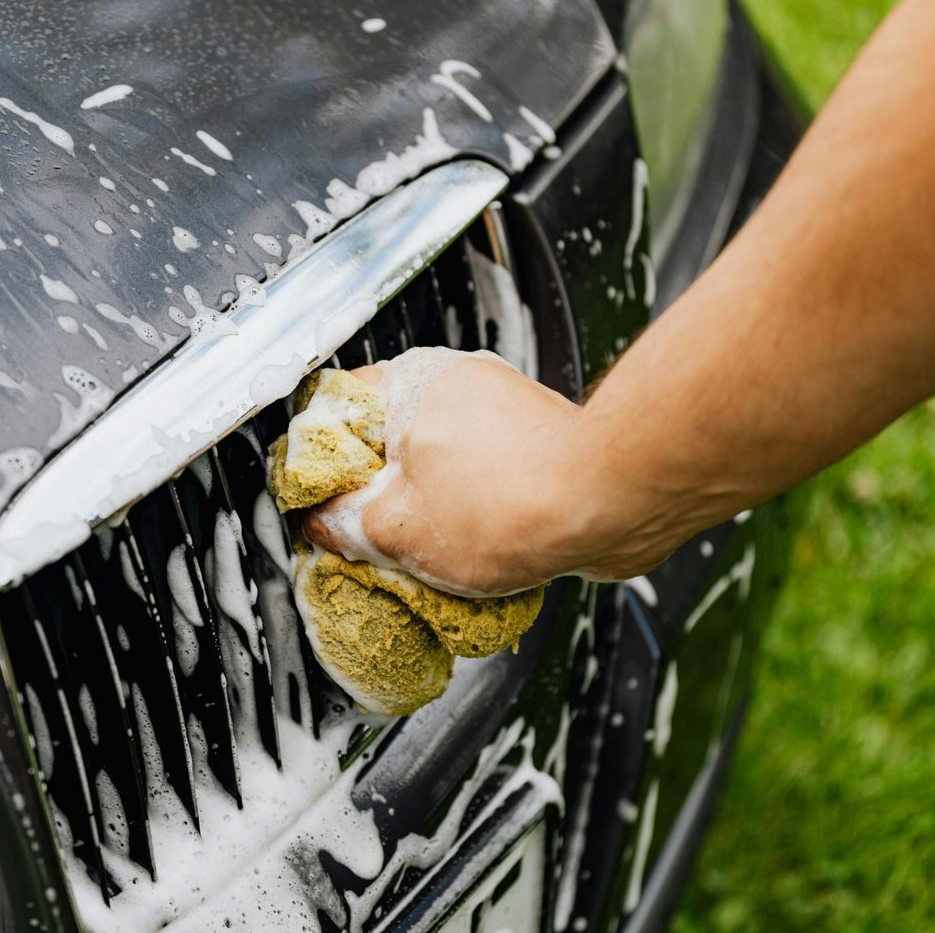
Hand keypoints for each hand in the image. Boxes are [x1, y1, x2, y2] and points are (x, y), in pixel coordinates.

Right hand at [303, 348, 673, 595]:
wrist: (614, 505)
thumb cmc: (513, 503)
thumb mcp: (396, 529)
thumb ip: (343, 524)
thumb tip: (323, 524)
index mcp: (411, 383)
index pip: (338, 409)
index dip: (322, 463)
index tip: (320, 503)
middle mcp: (458, 382)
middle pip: (390, 439)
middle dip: (380, 493)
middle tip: (374, 537)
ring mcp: (503, 408)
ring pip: (440, 461)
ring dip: (431, 506)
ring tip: (431, 552)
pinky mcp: (539, 440)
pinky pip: (486, 476)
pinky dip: (477, 510)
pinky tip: (478, 550)